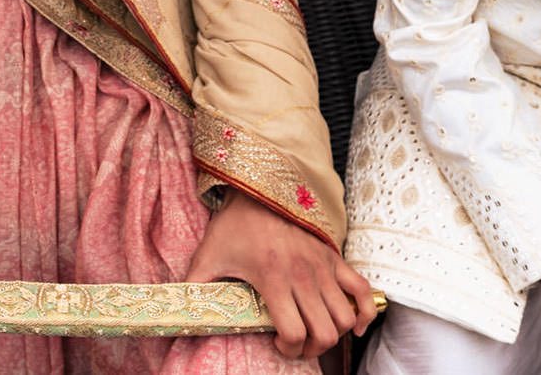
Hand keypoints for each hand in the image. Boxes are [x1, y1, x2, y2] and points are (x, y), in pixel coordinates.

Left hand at [186, 191, 376, 359]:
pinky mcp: (333, 257)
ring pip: (345, 317)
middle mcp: (303, 275)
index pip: (294, 333)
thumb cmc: (232, 226)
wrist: (258, 189)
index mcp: (273, 279)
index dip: (289, 350)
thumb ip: (193, 288)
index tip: (278, 346)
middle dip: (312, 349)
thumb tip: (176, 312)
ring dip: (335, 334)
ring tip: (316, 333)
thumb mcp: (207, 257)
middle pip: (324, 332)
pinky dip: (365, 313)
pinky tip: (354, 326)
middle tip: (297, 345)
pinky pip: (363, 291)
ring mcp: (322, 266)